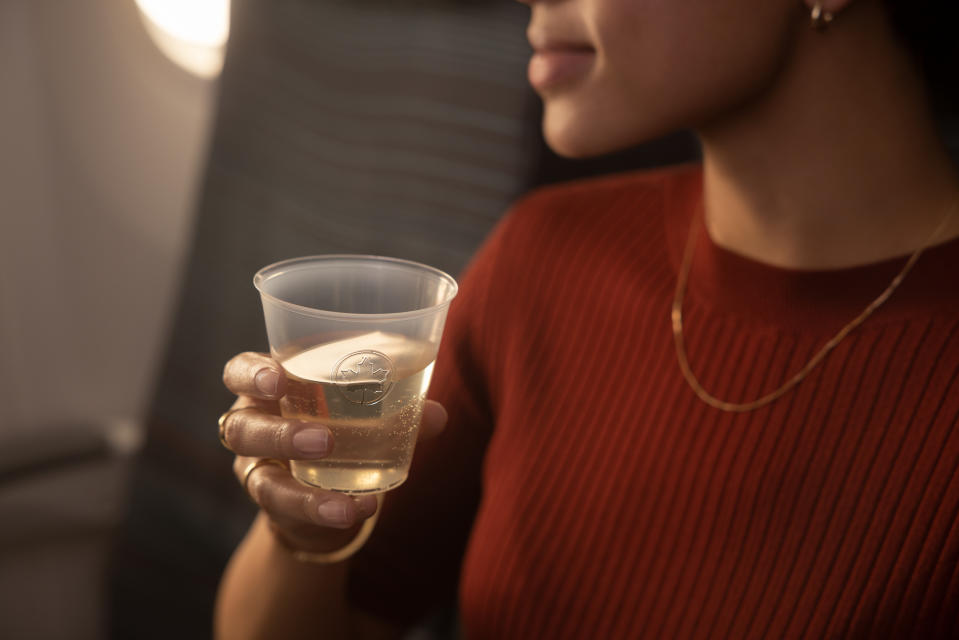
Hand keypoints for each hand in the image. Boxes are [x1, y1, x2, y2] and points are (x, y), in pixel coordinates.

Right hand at [220, 351, 447, 549]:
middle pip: (241, 428)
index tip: (277, 378)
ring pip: (259, 480)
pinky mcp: (273, 504)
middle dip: (280, 435)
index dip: (250, 374)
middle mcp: (253, 424)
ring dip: (302, 492)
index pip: (240, 371)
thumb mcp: (364, 409)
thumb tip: (437, 415)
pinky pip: (289, 511)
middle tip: (324, 441)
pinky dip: (325, 511)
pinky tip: (359, 510)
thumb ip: (399, 409)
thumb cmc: (342, 421)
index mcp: (271, 387)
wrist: (325, 479)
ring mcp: (257, 468)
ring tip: (345, 503)